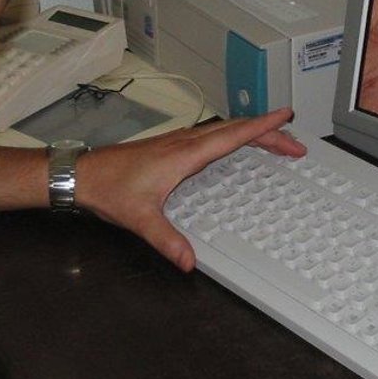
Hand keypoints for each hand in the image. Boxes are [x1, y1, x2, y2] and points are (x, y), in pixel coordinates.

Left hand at [74, 108, 305, 270]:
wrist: (82, 175)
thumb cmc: (107, 189)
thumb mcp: (139, 218)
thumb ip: (166, 240)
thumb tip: (188, 261)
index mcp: (184, 154)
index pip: (232, 136)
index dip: (262, 126)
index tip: (286, 117)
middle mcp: (184, 143)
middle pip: (236, 130)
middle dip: (268, 133)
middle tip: (295, 143)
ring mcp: (178, 143)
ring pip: (224, 131)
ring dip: (252, 133)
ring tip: (275, 142)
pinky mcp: (171, 148)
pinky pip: (212, 137)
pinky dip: (233, 138)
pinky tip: (235, 149)